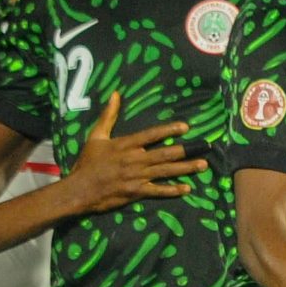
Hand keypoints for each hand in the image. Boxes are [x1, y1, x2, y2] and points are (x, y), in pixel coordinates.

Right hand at [68, 90, 204, 209]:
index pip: (152, 134)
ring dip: (185, 168)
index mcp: (126, 144)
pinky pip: (158, 191)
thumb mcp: (96, 136)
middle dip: (186, 151)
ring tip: (202, 165)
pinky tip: (186, 188)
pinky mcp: (136, 192)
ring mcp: (137, 177)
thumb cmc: (88, 162)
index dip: (170, 130)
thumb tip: (116, 94)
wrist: (80, 189)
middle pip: (165, 154)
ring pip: (166, 171)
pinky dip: (172, 190)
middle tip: (206, 148)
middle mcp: (135, 159)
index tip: (186, 127)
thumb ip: (108, 115)